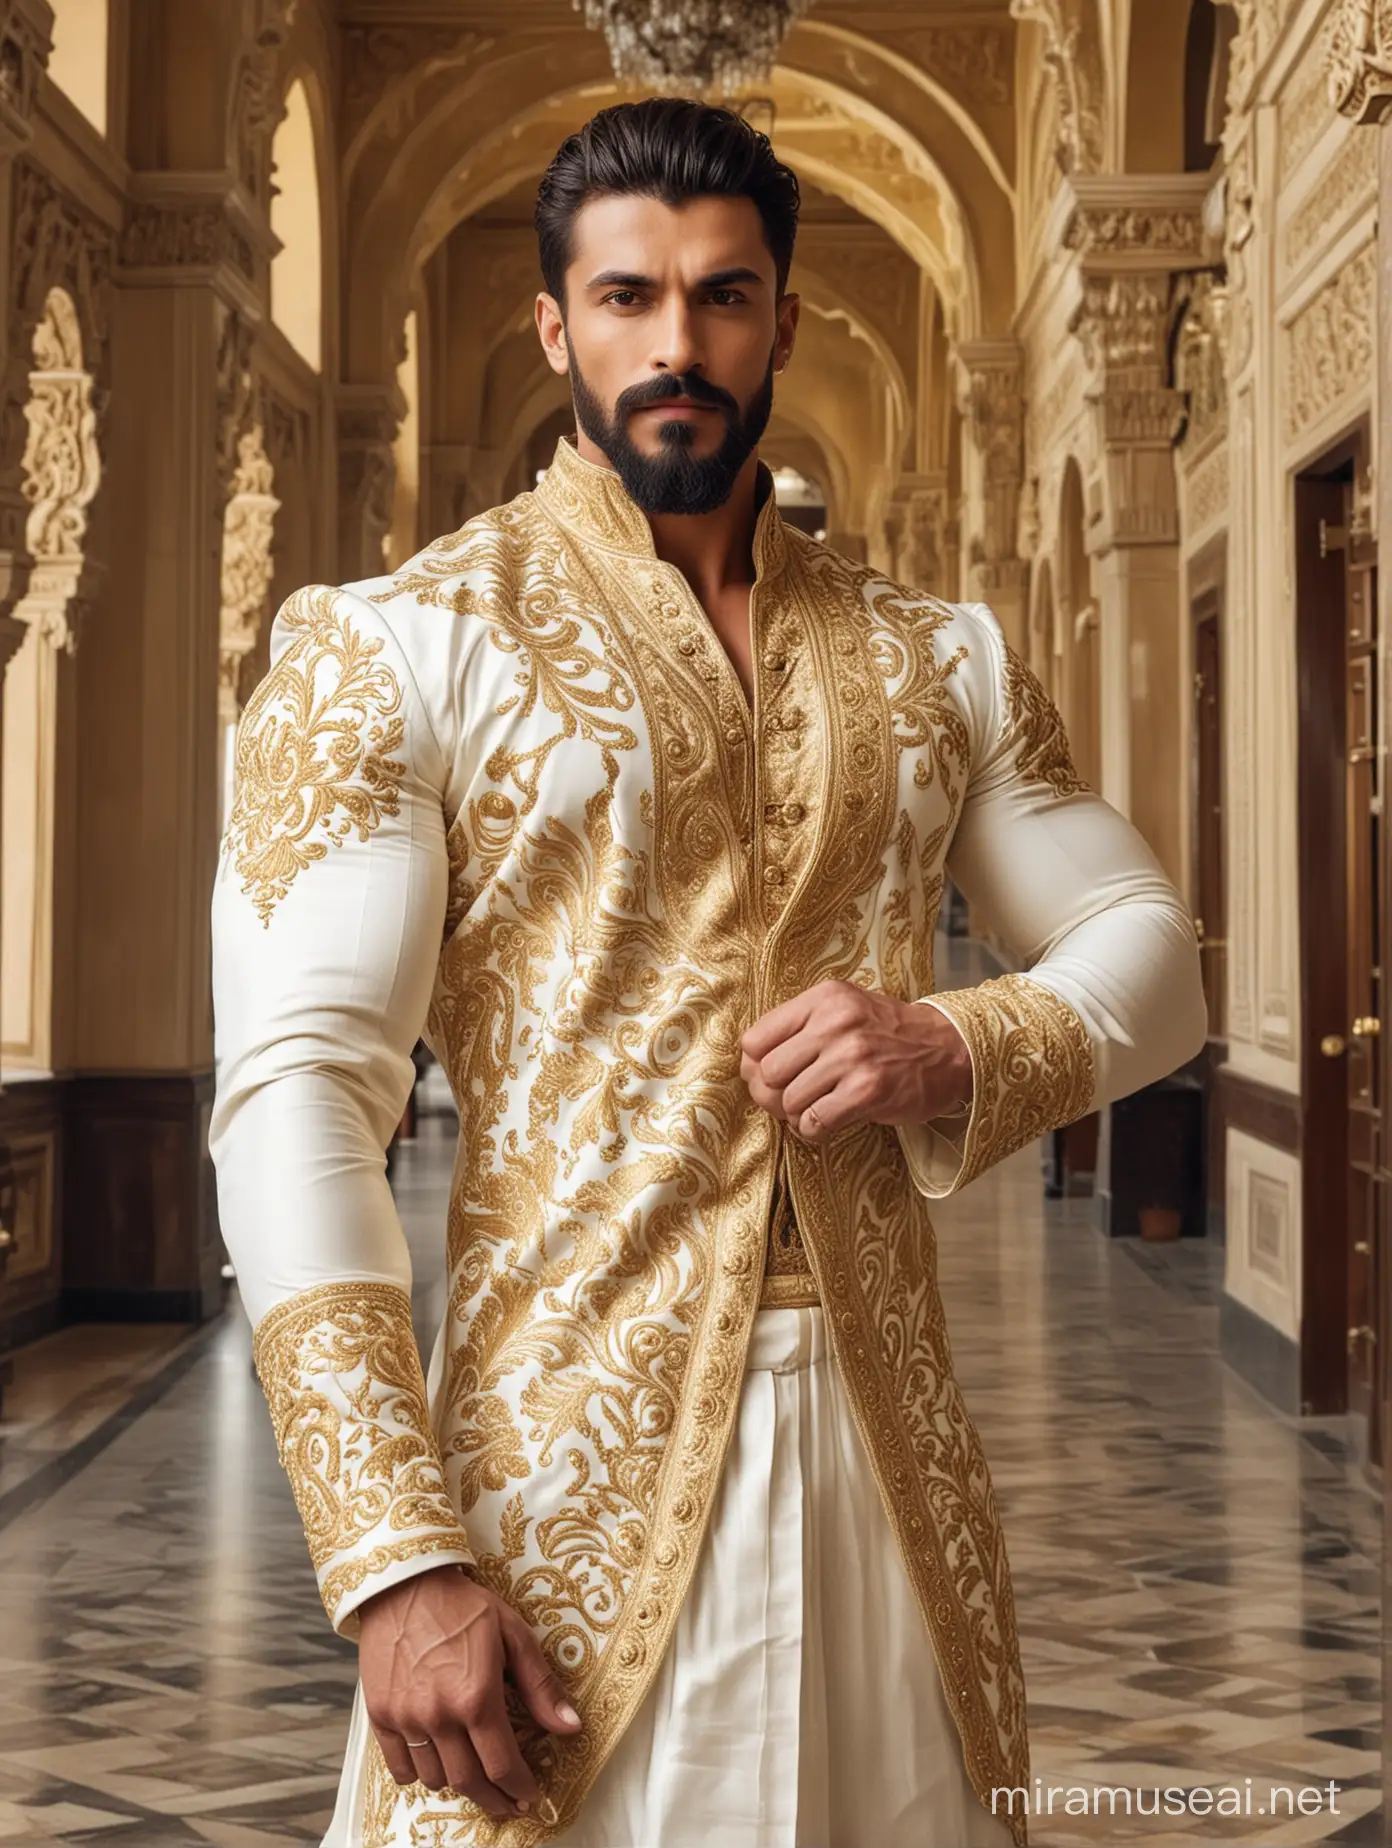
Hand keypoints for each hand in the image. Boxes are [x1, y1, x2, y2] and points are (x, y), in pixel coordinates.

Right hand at [357, 1564, 582, 1818]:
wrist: (405, 1583)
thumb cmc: (463, 1606)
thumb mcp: (513, 1634)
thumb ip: (541, 1686)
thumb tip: (571, 1726)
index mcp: (477, 1696)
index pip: (502, 1764)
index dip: (519, 1787)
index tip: (528, 1795)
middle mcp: (440, 1715)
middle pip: (470, 1781)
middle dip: (493, 1799)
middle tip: (507, 1803)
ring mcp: (407, 1718)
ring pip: (435, 1778)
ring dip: (458, 1783)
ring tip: (473, 1775)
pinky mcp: (380, 1715)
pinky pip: (400, 1768)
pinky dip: (418, 1775)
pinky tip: (434, 1764)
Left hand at [740, 979, 972, 1145]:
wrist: (949, 1049)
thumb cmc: (886, 1033)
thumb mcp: (843, 1009)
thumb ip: (799, 1027)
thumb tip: (748, 1066)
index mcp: (823, 998)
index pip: (755, 1039)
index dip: (755, 1066)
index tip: (771, 1077)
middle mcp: (835, 1023)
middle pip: (767, 1074)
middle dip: (773, 1096)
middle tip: (792, 1100)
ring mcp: (852, 1057)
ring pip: (789, 1101)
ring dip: (797, 1116)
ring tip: (817, 1109)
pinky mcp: (868, 1091)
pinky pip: (815, 1122)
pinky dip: (814, 1131)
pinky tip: (829, 1122)